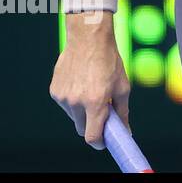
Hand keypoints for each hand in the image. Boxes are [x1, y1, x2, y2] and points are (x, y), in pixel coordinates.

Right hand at [50, 11, 129, 149]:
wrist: (88, 39)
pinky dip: (74, 100)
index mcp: (95, 102)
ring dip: (83, 110)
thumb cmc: (110, 62)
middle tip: (102, 114)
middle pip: (81, 128)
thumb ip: (122, 111)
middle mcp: (76, 102)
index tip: (104, 142)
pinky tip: (81, 83)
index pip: (92, 136)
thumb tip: (126, 130)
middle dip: (92, 126)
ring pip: (73, 116)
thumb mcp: (123, 86)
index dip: (99, 143)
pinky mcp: (54, 91)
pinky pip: (66, 104)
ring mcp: (63, 97)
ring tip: (92, 89)